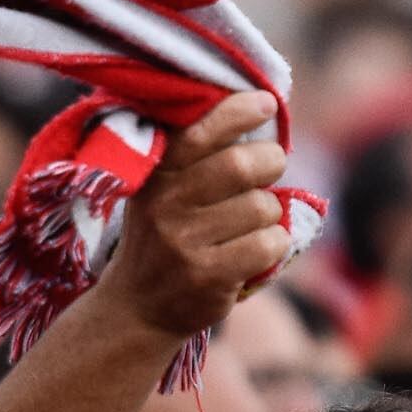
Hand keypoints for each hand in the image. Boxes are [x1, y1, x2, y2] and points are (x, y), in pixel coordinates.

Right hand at [98, 91, 293, 343]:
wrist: (137, 308)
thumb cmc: (163, 234)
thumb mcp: (159, 189)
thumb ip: (193, 153)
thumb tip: (257, 106)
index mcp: (155, 174)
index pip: (200, 131)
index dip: (238, 112)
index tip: (266, 103)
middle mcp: (165, 205)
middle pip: (241, 166)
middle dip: (270, 162)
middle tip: (271, 166)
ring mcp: (185, 243)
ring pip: (262, 207)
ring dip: (270, 211)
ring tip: (251, 221)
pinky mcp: (209, 276)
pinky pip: (269, 244)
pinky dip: (274, 243)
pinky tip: (255, 249)